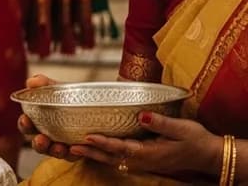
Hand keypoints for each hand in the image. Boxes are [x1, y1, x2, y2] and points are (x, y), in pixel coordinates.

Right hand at [17, 75, 81, 161]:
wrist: (95, 108)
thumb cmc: (71, 98)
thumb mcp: (59, 89)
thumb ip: (45, 84)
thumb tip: (32, 82)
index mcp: (39, 122)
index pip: (26, 126)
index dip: (24, 124)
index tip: (25, 120)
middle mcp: (48, 136)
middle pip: (38, 144)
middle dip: (38, 143)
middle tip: (41, 140)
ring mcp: (61, 145)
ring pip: (54, 152)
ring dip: (55, 151)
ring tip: (59, 147)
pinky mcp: (77, 152)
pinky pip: (74, 156)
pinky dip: (74, 153)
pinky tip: (76, 149)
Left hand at [72, 113, 221, 178]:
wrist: (207, 155)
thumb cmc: (196, 140)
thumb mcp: (182, 128)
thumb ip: (160, 123)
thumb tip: (141, 115)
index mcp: (150, 153)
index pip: (121, 147)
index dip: (103, 142)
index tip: (87, 136)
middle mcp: (142, 160)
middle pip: (110, 156)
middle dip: (89, 151)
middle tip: (68, 145)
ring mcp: (141, 162)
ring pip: (112, 159)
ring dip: (92, 153)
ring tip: (72, 147)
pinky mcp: (142, 159)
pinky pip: (118, 158)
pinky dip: (102, 154)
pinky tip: (91, 147)